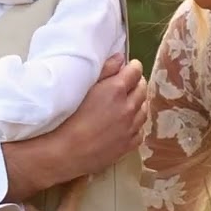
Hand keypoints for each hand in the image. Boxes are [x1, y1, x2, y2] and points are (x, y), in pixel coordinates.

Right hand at [0, 55, 146, 200]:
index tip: (129, 67)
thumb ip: (104, 70)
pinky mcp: (128, 145)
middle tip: (129, 83)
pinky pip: (140, 130)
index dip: (133, 67)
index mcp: (116, 89)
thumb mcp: (83, 87)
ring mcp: (130, 127)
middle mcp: (128, 107)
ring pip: (144, 109)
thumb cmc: (68, 117)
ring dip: (139, 103)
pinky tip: (128, 124)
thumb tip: (120, 58)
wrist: (65, 152)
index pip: (135, 71)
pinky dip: (136, 124)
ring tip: (130, 102)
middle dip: (137, 83)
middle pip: (142, 89)